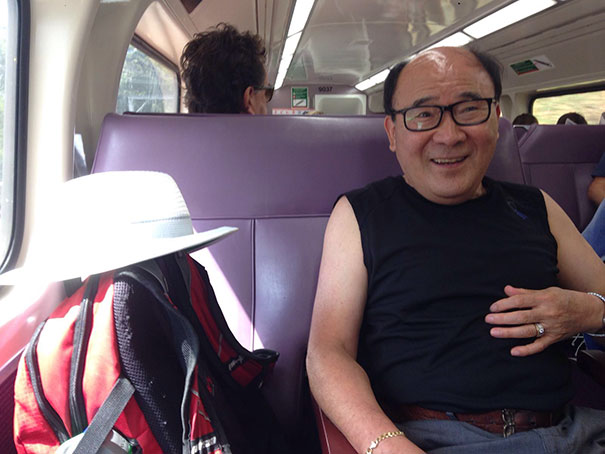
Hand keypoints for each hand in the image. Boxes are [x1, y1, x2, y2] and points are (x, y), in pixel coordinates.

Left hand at [485, 285, 602, 356]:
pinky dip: (527, 350)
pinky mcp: (554, 338)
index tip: (492, 307)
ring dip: (509, 333)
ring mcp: (551, 327)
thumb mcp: (547, 291)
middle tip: (488, 320)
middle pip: (521, 316)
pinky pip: (539, 346)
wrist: (589, 312)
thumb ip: (526, 292)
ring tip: (493, 332)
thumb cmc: (566, 299)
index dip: (504, 304)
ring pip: (527, 331)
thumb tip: (506, 289)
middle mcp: (547, 313)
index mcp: (544, 299)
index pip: (520, 301)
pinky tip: (513, 351)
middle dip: (502, 318)